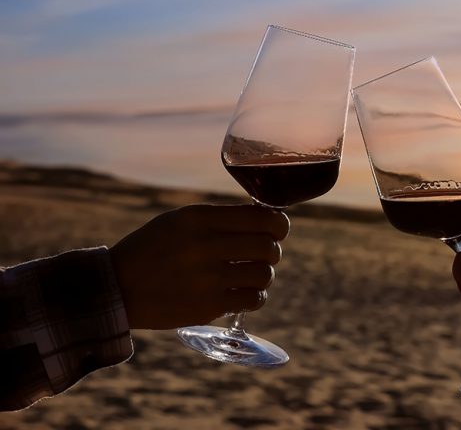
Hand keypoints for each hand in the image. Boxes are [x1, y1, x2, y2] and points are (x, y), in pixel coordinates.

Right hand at [110, 204, 289, 329]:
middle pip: (268, 246)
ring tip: (250, 275)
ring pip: (264, 274)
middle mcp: (206, 245)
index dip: (279, 225)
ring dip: (263, 275)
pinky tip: (245, 293)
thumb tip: (266, 220)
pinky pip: (253, 299)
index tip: (278, 230)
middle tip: (264, 254)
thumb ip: (220, 219)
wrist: (116, 289)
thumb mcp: (180, 221)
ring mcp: (208, 277)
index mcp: (200, 218)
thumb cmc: (153, 249)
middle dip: (272, 250)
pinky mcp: (208, 306)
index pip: (262, 218)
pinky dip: (255, 297)